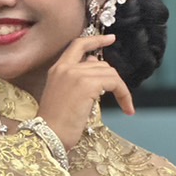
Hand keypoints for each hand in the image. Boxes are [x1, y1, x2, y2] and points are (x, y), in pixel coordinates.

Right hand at [37, 33, 134, 149]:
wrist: (47, 136)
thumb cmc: (54, 125)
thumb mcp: (63, 97)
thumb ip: (77, 81)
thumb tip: (94, 70)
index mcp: (57, 69)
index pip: (78, 46)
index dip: (96, 40)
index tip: (111, 39)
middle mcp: (66, 68)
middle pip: (100, 63)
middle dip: (113, 79)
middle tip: (121, 95)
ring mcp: (76, 74)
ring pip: (109, 73)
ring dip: (121, 89)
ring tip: (126, 106)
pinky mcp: (88, 84)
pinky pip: (114, 83)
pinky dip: (124, 94)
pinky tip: (127, 108)